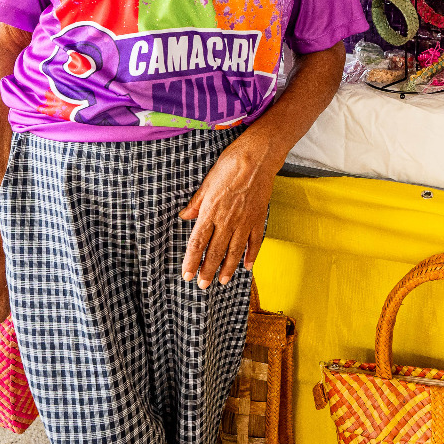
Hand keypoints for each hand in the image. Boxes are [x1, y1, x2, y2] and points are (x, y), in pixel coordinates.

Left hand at [179, 135, 280, 288]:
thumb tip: (184, 217)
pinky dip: (251, 255)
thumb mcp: (207, 182)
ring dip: (227, 268)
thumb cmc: (230, 165)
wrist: (258, 157)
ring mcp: (244, 221)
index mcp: (211, 212)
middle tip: (203, 285)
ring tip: (222, 281)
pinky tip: (247, 266)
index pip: (197, 243)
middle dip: (208, 271)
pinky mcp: (258, 218)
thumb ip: (196, 203)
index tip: (187, 275)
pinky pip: (255, 241)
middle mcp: (227, 221)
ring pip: (234, 251)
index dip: (191, 261)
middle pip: (215, 252)